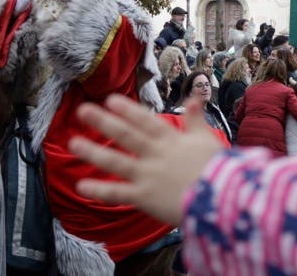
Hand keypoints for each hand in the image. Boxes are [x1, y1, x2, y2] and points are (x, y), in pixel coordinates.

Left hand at [68, 94, 224, 224]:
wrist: (222, 200)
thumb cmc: (219, 169)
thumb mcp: (208, 139)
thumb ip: (196, 119)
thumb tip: (194, 96)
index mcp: (172, 140)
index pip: (146, 121)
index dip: (127, 110)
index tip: (110, 99)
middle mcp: (156, 154)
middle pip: (126, 135)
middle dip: (103, 121)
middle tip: (82, 109)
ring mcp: (148, 175)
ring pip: (116, 161)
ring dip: (93, 151)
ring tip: (73, 142)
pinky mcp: (145, 197)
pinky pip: (118, 193)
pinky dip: (100, 190)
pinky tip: (81, 186)